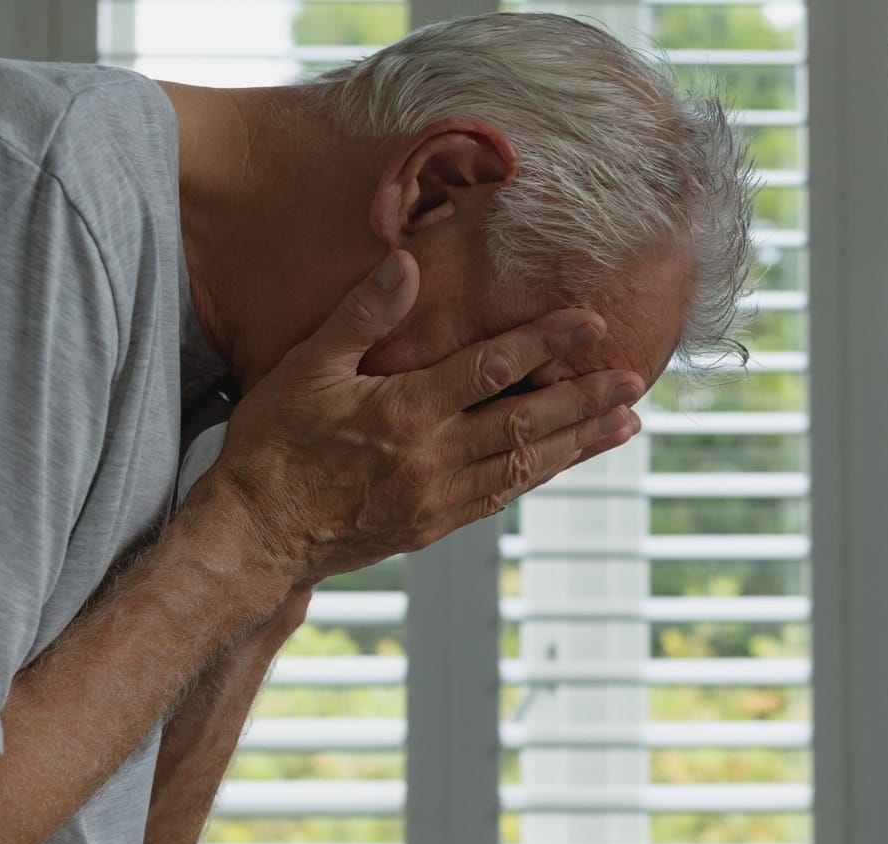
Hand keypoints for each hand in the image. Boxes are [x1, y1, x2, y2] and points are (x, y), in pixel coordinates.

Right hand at [200, 250, 644, 584]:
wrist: (253, 537)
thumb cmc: (272, 447)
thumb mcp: (305, 368)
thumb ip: (361, 315)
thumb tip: (409, 263)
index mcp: (405, 411)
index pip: (493, 368)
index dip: (547, 343)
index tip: (591, 323)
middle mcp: (432, 459)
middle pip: (527, 423)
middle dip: (586, 400)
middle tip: (634, 381)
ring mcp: (437, 498)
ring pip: (524, 465)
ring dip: (578, 443)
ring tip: (625, 424)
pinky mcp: (432, 527)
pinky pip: (499, 497)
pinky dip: (538, 476)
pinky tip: (563, 461)